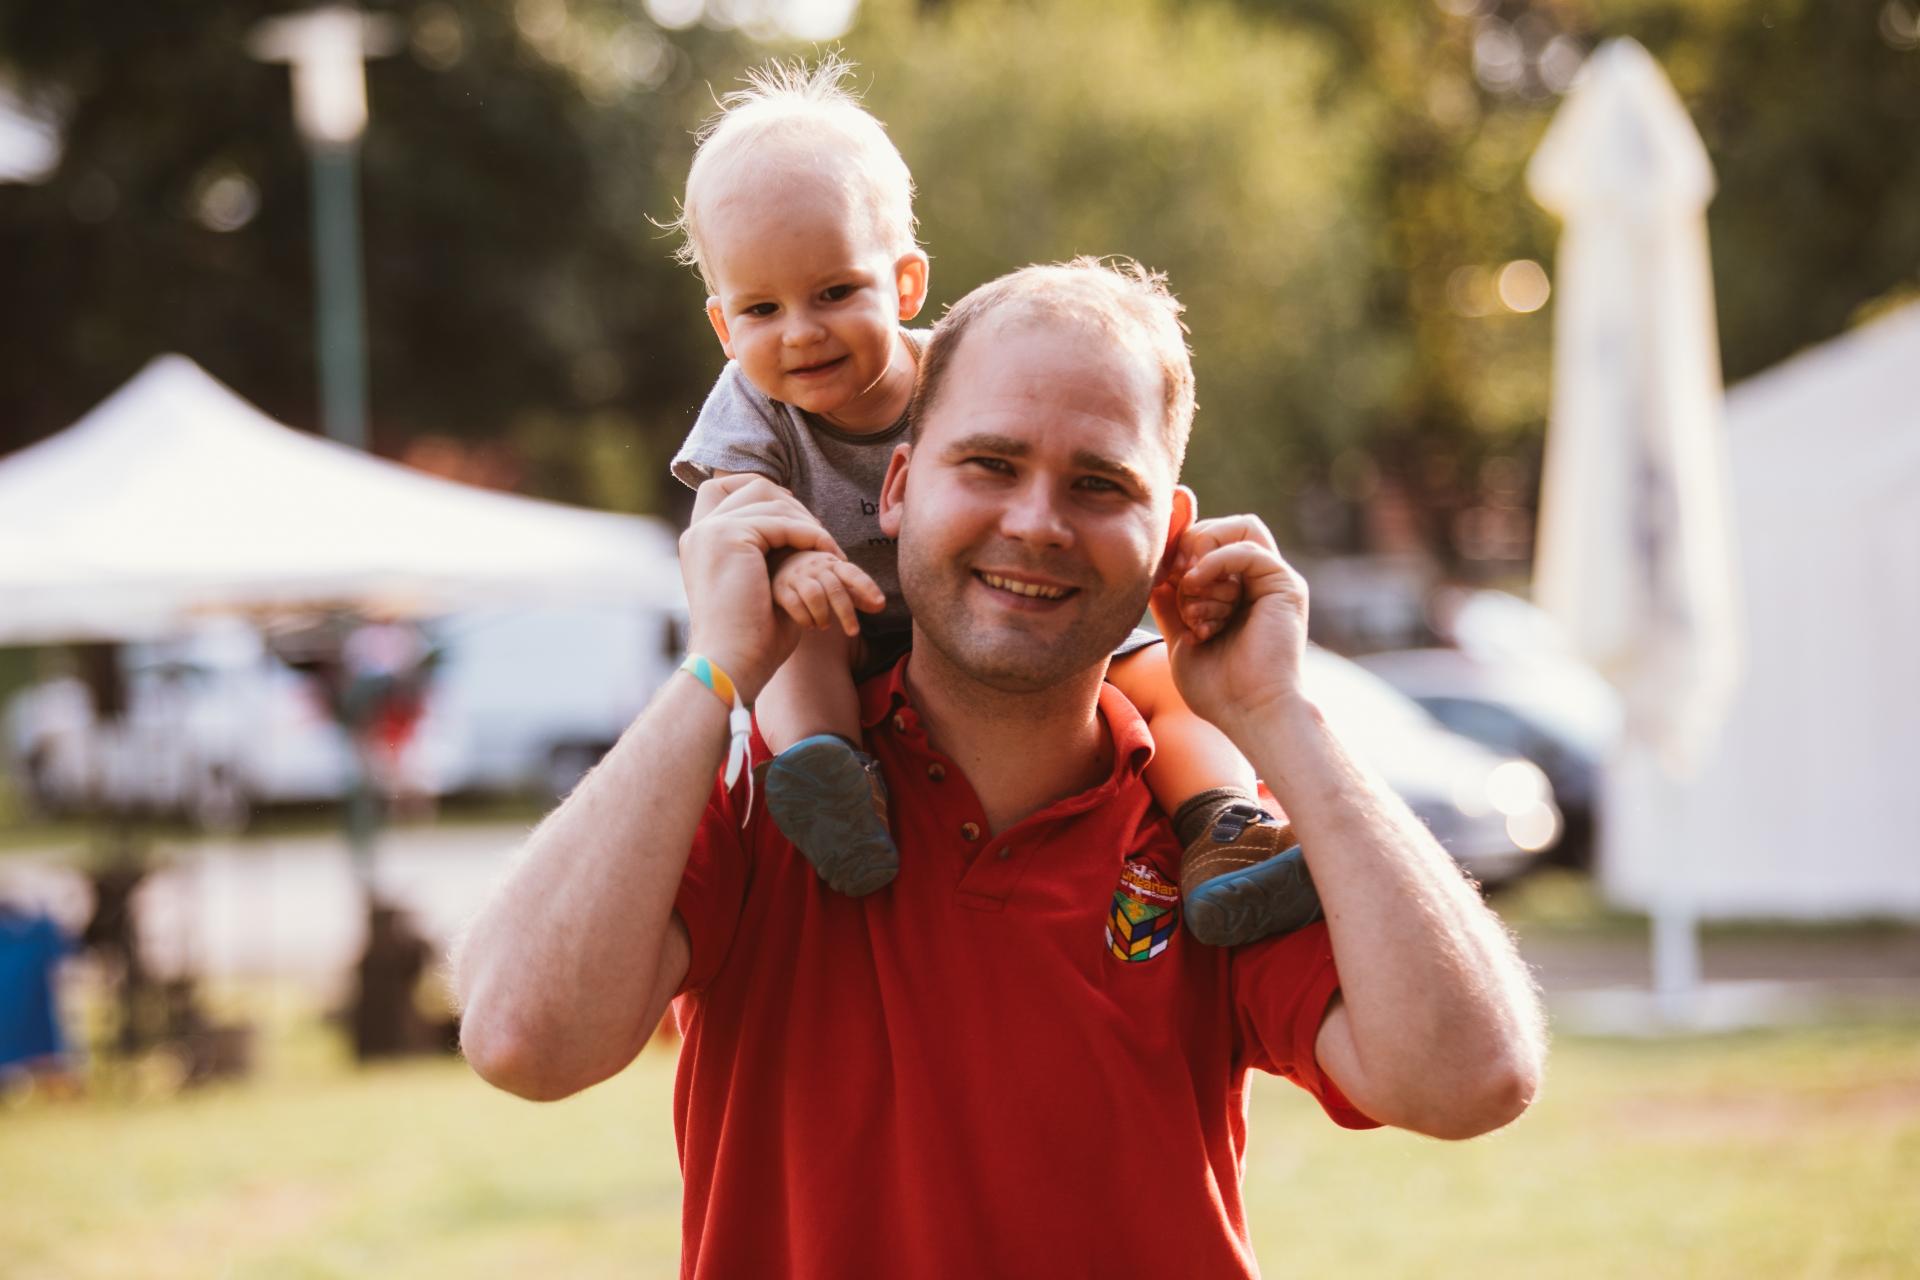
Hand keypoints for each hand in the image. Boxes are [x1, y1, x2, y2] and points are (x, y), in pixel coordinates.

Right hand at [680, 474, 844, 700]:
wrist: (732, 663)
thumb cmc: (751, 639)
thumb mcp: (758, 586)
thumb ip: (768, 554)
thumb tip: (798, 530)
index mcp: (700, 541)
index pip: (729, 489)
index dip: (767, 496)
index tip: (799, 523)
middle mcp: (699, 530)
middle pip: (754, 486)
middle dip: (794, 507)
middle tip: (821, 537)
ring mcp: (711, 530)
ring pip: (773, 501)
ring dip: (808, 523)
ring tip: (829, 549)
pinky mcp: (729, 536)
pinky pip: (782, 521)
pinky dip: (811, 536)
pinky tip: (828, 555)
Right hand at [771, 549, 884, 635]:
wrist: (775, 563)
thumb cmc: (815, 576)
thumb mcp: (836, 581)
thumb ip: (858, 594)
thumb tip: (881, 606)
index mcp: (832, 564)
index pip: (853, 573)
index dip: (867, 587)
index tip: (880, 603)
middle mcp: (815, 567)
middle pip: (835, 588)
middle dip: (846, 613)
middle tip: (854, 632)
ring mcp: (796, 576)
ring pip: (814, 595)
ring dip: (823, 615)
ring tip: (825, 626)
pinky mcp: (780, 588)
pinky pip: (794, 604)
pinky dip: (805, 618)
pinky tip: (810, 626)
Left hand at [1147, 510, 1311, 735]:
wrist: (1249, 713)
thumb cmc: (1218, 688)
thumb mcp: (1180, 638)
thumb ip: (1171, 604)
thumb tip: (1155, 574)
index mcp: (1238, 591)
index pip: (1210, 540)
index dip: (1180, 547)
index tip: (1162, 577)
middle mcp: (1258, 581)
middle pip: (1223, 528)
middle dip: (1189, 546)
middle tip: (1176, 581)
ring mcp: (1274, 581)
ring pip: (1239, 528)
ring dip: (1204, 553)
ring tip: (1190, 591)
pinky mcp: (1286, 585)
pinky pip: (1248, 548)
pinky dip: (1216, 561)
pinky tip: (1197, 586)